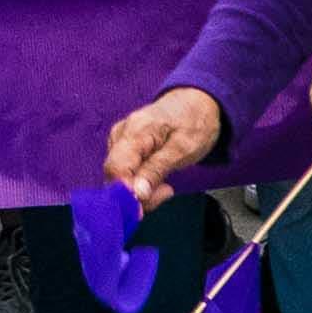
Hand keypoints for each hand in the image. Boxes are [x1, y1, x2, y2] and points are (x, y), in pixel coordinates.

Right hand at [104, 88, 225, 209]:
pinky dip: (139, 184)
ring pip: (118, 178)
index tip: (142, 211)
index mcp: (134, 132)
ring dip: (139, 192)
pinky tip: (157, 181)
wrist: (197, 102)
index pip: (115, 168)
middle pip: (114, 176)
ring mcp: (120, 141)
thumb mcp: (183, 148)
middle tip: (166, 193)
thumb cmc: (194, 121)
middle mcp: (120, 135)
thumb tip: (136, 194)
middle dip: (136, 195)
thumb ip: (157, 170)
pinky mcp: (125, 148)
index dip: (124, 194)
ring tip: (166, 187)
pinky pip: (125, 173)